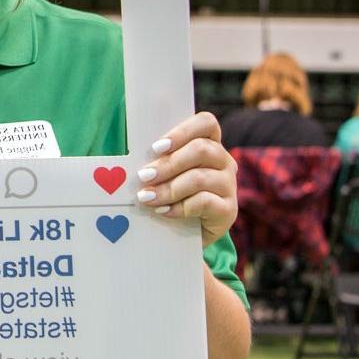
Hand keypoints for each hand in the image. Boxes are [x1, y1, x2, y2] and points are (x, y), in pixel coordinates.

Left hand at [135, 112, 236, 247]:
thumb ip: (156, 161)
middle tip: (144, 177)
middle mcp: (224, 161)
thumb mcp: (164, 175)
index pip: (206, 123)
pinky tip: (164, 211)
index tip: (156, 147)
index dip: (182, 131)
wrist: (183, 235)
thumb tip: (130, 161)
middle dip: (168, 164)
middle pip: (201, 149)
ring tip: (147, 198)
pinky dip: (180, 207)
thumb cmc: (170, 197)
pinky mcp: (228, 210)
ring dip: (169, 188)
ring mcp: (228, 186)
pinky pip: (204, 202)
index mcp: (209, 144)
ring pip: (200, 177)